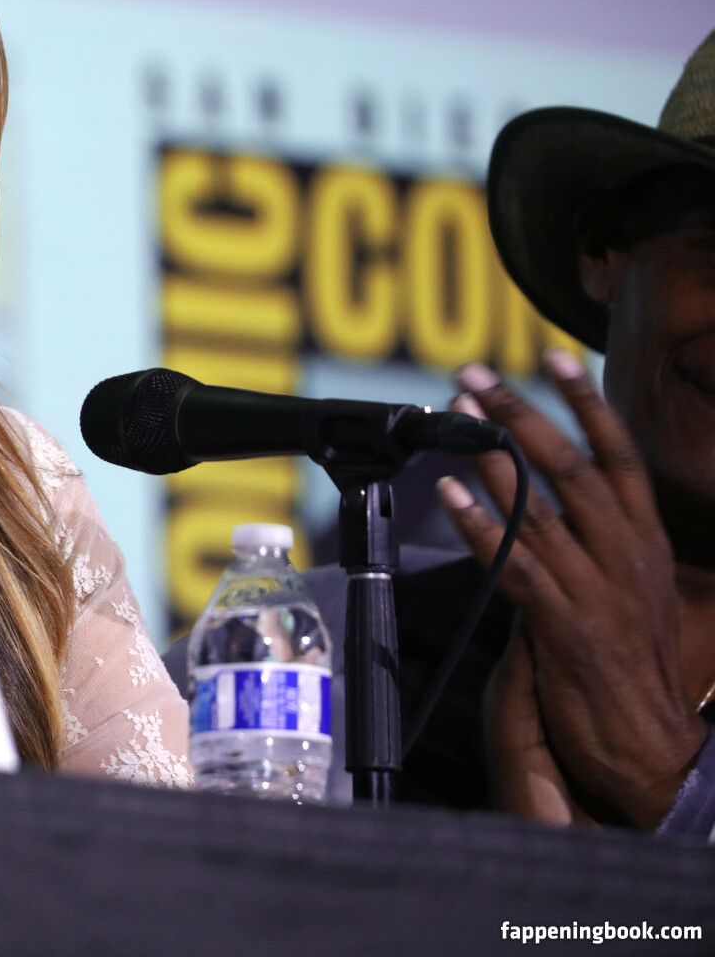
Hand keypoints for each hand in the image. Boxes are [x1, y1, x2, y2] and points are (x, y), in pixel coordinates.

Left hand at [434, 352, 708, 827]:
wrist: (653, 745)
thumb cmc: (633, 667)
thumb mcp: (630, 591)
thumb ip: (594, 545)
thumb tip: (542, 505)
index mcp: (647, 541)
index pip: (621, 455)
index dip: (590, 403)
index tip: (557, 356)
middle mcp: (626, 554)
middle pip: (572, 465)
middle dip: (521, 413)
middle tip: (473, 376)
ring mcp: (596, 587)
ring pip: (540, 505)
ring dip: (490, 456)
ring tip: (453, 417)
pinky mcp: (563, 623)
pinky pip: (514, 563)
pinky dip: (480, 524)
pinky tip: (449, 494)